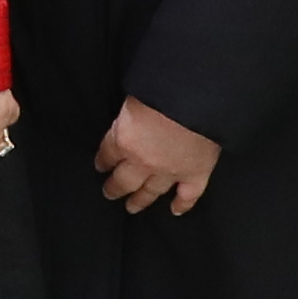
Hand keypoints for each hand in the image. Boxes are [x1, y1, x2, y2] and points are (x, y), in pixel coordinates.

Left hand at [96, 99, 220, 216]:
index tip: (100, 166)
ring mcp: (170, 171)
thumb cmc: (163, 88)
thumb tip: (130, 117)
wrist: (197, 98)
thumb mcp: (133, 97)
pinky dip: (182, 204)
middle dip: (115, 187)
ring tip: (132, 206)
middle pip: (124, 180)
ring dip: (140, 200)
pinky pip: (188, 195)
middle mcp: (144, 161)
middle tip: (109, 193)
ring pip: (151, 191)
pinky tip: (175, 210)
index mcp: (124, 139)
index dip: (103, 161)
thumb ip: (129, 113)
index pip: (108, 155)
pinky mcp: (196, 173)